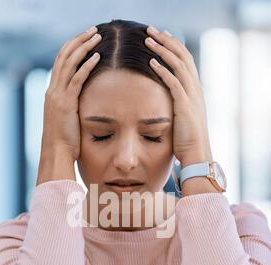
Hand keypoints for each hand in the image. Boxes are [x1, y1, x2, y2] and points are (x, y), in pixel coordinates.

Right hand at [41, 26, 101, 161]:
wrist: (56, 153)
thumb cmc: (65, 141)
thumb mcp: (68, 120)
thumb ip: (74, 107)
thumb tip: (86, 104)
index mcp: (53, 92)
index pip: (61, 62)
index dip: (73, 48)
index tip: (87, 39)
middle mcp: (53, 90)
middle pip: (64, 56)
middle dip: (79, 40)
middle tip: (94, 31)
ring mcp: (57, 95)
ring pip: (69, 63)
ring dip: (84, 47)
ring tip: (98, 36)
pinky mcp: (65, 103)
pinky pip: (76, 79)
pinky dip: (86, 65)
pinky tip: (97, 56)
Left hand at [145, 26, 212, 166]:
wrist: (196, 153)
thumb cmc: (186, 140)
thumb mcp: (181, 118)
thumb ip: (175, 105)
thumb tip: (162, 102)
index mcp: (195, 90)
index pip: (185, 60)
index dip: (174, 46)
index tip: (161, 36)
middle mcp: (196, 89)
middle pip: (183, 56)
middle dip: (167, 40)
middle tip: (151, 30)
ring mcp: (192, 96)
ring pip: (178, 64)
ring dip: (163, 50)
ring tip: (148, 39)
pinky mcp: (185, 105)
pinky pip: (173, 82)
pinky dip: (163, 70)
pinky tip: (151, 62)